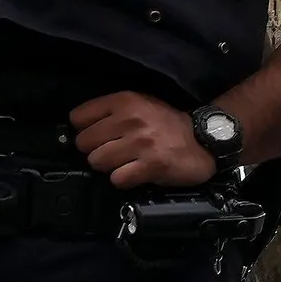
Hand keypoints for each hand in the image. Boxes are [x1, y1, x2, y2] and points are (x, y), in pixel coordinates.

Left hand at [71, 91, 215, 188]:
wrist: (203, 141)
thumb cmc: (166, 125)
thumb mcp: (139, 105)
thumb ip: (110, 112)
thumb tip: (77, 129)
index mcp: (124, 101)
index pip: (78, 118)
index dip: (85, 130)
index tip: (98, 136)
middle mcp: (130, 119)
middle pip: (84, 143)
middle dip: (95, 150)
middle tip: (113, 152)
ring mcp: (141, 143)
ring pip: (97, 161)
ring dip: (109, 167)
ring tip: (124, 163)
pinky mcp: (151, 165)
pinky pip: (117, 179)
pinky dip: (123, 180)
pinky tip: (134, 174)